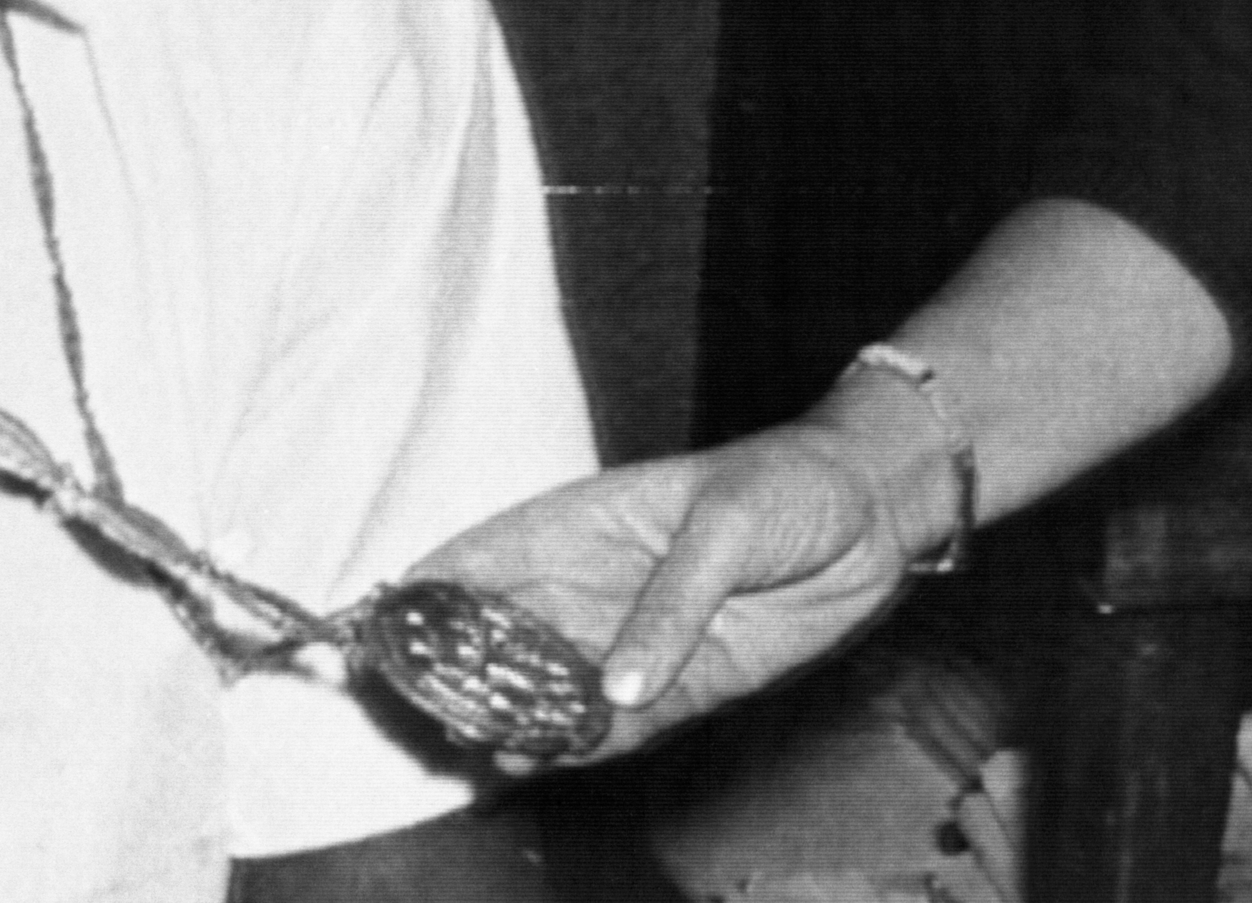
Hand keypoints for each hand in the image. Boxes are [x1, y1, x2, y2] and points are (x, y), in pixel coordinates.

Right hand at [409, 423, 916, 766]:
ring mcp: (631, 641)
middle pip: (500, 637)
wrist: (876, 515)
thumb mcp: (725, 525)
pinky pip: (615, 729)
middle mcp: (591, 588)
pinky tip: (541, 765)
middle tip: (418, 714)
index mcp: (579, 524)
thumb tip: (616, 688)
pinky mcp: (680, 688)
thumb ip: (670, 602)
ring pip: (548, 691)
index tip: (375, 628)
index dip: (424, 591)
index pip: (480, 557)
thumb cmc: (789, 486)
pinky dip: (577, 749)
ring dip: (510, 721)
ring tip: (475, 752)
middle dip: (453, 675)